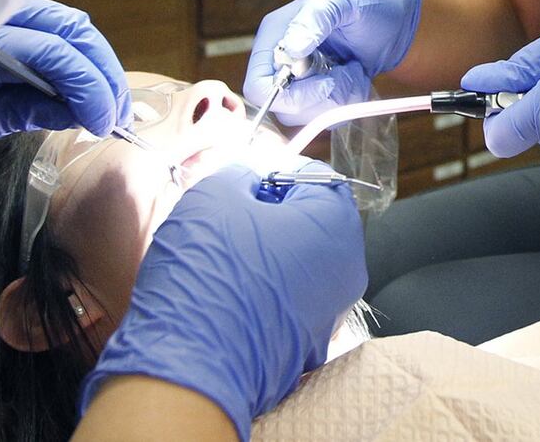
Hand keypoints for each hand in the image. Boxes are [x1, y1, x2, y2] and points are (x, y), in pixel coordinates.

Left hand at [0, 0, 129, 154]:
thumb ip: (9, 111)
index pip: (43, 51)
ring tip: (107, 102)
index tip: (104, 122)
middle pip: (66, 25)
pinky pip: (47, 21)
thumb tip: (76, 111)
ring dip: (94, 59)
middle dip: (101, 70)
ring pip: (63, 19)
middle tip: (118, 115)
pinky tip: (82, 82)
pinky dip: (74, 50)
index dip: (85, 85)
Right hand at [80, 165, 366, 437]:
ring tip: (222, 260)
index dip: (273, 174)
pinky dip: (264, 293)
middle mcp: (347, 270)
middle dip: (270, 216)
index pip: (315, 178)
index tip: (240, 186)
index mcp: (336, 225)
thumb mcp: (214, 195)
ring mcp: (330, 314)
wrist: (192, 367)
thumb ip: (240, 173)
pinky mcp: (306, 348)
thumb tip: (248, 178)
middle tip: (226, 221)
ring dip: (266, 255)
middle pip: (310, 222)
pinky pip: (288, 302)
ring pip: (299, 264)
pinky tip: (228, 297)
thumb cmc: (208, 272)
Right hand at [243, 0, 420, 123]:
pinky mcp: (318, 95)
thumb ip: (316, 18)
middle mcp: (281, 61)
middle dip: (320, 98)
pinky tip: (356, 79)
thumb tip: (292, 48)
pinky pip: (324, 116)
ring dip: (337, 100)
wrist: (394, 21)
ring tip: (354, 71)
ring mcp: (299, 81)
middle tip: (348, 75)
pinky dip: (346, 103)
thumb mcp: (344, 1)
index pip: (258, 85)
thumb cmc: (367, 2)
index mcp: (275, 36)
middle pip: (281, 107)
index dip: (286, 96)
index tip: (325, 84)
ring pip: (305, 115)